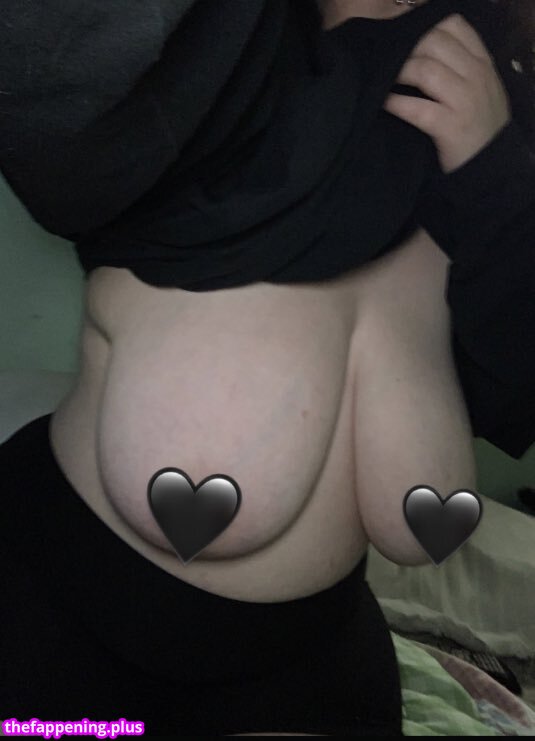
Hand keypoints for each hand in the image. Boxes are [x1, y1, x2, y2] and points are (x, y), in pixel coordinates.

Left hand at [382, 13, 511, 173]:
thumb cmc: (478, 128)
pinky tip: (385, 103)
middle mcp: (476, 76)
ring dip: (399, 72)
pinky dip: (396, 104)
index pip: (454, 26)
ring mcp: (465, 101)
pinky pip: (417, 108)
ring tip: (384, 80)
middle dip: (406, 50)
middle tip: (390, 62)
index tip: (406, 41)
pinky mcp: (451, 127)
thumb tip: (420, 51)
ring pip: (425, 71)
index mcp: (483, 63)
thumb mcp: (480, 89)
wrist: (490, 167)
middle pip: (434, 43)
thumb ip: (460, 67)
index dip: (425, 28)